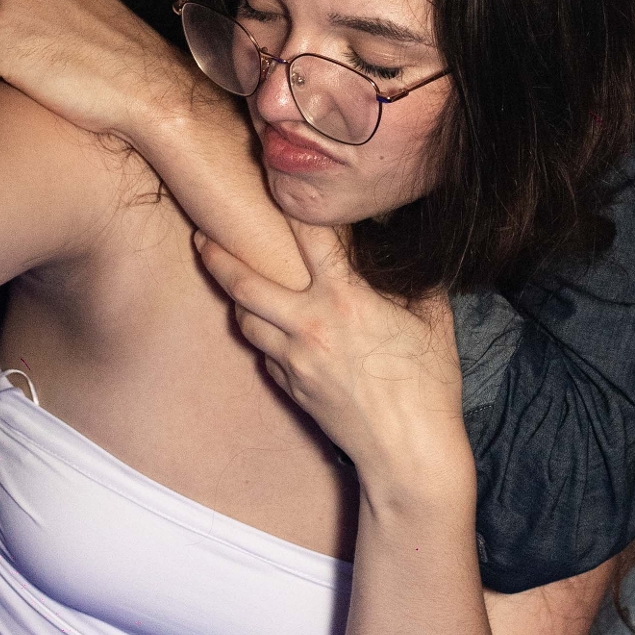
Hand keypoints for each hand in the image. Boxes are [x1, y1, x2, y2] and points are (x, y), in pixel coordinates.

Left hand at [194, 221, 471, 500]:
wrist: (408, 453)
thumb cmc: (429, 386)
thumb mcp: (432, 320)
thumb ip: (412, 281)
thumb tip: (402, 252)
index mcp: (346, 298)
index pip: (309, 236)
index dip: (287, 203)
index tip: (269, 181)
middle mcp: (310, 325)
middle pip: (244, 283)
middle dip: (217, 255)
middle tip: (201, 235)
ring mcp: (295, 360)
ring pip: (245, 321)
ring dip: (237, 300)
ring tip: (232, 282)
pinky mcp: (291, 389)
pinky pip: (264, 356)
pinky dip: (263, 339)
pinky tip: (270, 332)